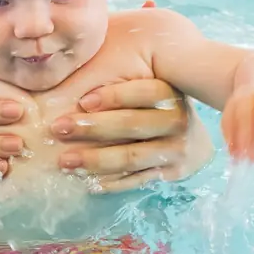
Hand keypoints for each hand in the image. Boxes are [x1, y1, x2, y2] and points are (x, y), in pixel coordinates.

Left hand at [51, 77, 211, 192]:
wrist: (194, 139)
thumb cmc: (154, 106)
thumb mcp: (145, 84)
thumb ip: (118, 77)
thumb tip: (72, 70)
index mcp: (170, 93)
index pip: (144, 92)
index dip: (113, 96)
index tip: (82, 101)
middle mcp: (177, 121)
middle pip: (133, 125)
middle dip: (92, 127)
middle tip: (59, 129)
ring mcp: (176, 150)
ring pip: (132, 157)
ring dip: (95, 160)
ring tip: (65, 161)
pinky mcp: (171, 174)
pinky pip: (136, 180)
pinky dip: (110, 183)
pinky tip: (85, 180)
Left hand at [220, 86, 253, 163]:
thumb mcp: (252, 113)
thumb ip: (246, 134)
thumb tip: (238, 158)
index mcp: (239, 96)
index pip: (231, 115)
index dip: (230, 135)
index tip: (232, 154)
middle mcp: (252, 93)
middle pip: (244, 114)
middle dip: (244, 137)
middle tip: (247, 158)